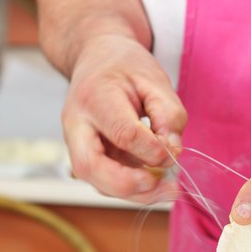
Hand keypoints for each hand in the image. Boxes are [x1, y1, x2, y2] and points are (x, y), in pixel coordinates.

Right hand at [63, 34, 186, 201]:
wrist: (95, 57)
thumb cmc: (125, 66)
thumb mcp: (155, 79)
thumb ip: (168, 114)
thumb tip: (172, 152)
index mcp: (95, 97)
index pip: (123, 133)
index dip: (152, 149)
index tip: (173, 150)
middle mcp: (77, 124)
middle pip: (91, 168)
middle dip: (131, 186)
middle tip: (167, 188)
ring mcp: (77, 143)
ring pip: (97, 182)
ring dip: (134, 193)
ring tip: (167, 190)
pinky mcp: (86, 156)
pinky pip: (105, 182)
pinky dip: (131, 189)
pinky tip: (154, 183)